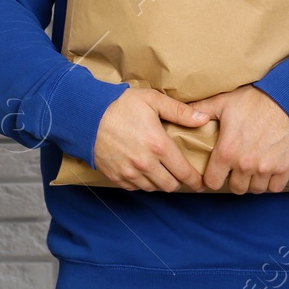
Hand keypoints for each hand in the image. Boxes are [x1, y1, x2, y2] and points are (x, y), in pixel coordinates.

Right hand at [92, 87, 211, 191]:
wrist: (85, 115)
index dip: (195, 180)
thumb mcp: (151, 100)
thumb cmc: (118, 105)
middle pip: (170, 185)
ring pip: (153, 188)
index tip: (199, 182)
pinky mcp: (115, 176)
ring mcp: (129, 172)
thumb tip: (203, 119)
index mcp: (158, 145)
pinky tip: (143, 172)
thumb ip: (179, 111)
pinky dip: (142, 183)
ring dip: (160, 182)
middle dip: (179, 182)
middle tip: (180, 175)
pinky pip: (135, 188)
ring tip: (162, 172)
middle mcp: (145, 163)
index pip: (184, 172)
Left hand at [187, 85, 288, 193]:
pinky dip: (271, 182)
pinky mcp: (285, 168)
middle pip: (236, 188)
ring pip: (255, 189)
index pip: (212, 181)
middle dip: (234, 180)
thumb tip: (180, 113)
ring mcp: (266, 168)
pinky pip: (274, 188)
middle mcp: (245, 164)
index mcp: (226, 152)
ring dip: (252, 182)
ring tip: (252, 169)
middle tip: (236, 169)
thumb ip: (200, 111)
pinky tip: (268, 170)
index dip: (212, 178)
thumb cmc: (255, 100)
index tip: (216, 173)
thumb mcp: (222, 102)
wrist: (288, 99)